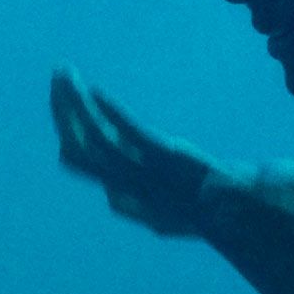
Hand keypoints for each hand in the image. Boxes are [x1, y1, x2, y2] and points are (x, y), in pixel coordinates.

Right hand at [50, 69, 238, 241]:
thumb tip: (112, 198)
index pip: (76, 161)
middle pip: (77, 145)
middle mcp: (123, 184)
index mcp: (121, 196)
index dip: (64, 131)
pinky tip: (95, 91)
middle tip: (57, 77)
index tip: (64, 106)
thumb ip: (134, 207)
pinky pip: (127, 131)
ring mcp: (142, 170)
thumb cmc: (204, 215)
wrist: (236, 213)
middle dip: (62, 110)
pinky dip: (108, 111)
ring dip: (76, 102)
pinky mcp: (163, 155)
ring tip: (66, 73)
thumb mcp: (163, 219)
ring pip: (95, 135)